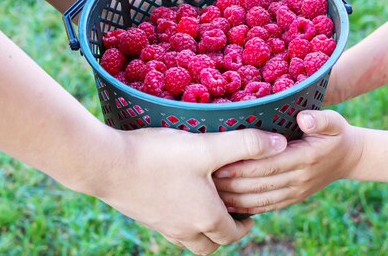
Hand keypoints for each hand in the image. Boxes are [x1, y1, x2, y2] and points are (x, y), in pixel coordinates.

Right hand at [95, 128, 286, 254]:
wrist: (105, 164)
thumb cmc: (159, 157)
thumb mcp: (206, 147)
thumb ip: (245, 144)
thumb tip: (281, 144)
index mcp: (206, 218)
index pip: (234, 233)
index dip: (246, 223)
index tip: (250, 209)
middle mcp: (184, 228)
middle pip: (211, 243)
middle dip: (225, 229)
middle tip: (230, 208)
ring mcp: (161, 224)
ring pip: (189, 238)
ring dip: (201, 225)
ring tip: (204, 200)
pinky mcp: (142, 215)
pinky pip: (169, 226)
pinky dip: (180, 216)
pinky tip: (175, 190)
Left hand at [213, 110, 363, 214]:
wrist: (349, 158)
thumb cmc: (335, 133)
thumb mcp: (334, 120)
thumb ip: (320, 119)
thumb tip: (303, 119)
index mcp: (305, 158)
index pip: (267, 164)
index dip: (242, 165)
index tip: (218, 162)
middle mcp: (298, 179)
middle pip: (258, 184)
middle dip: (230, 182)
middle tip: (204, 176)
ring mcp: (294, 192)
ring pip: (258, 199)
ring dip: (233, 197)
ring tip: (208, 190)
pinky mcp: (291, 198)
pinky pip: (265, 206)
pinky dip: (244, 207)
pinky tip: (225, 204)